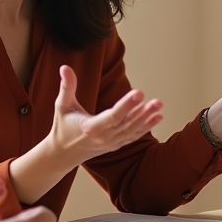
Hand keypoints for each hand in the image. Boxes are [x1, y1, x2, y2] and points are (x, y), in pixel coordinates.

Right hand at [47, 64, 163, 167]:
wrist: (63, 154)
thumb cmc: (62, 126)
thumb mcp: (62, 105)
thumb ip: (67, 86)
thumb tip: (64, 67)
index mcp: (91, 127)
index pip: (113, 116)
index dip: (127, 105)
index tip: (139, 93)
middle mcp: (103, 137)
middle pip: (127, 124)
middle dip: (143, 112)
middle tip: (157, 101)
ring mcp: (111, 143)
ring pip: (132, 130)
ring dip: (147, 118)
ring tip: (158, 106)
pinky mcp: (115, 145)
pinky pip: (133, 136)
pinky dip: (145, 127)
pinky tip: (157, 117)